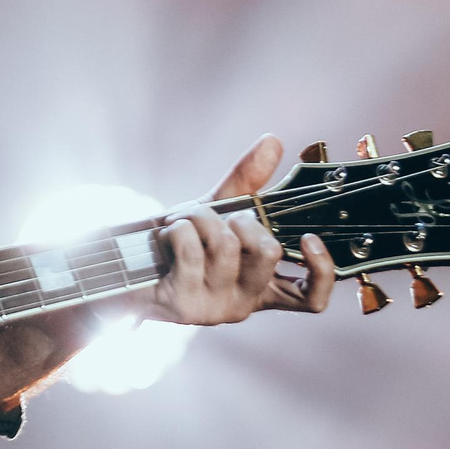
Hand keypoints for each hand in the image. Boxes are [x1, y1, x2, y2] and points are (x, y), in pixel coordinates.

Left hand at [143, 134, 335, 324]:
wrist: (128, 271)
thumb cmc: (181, 244)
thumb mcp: (219, 212)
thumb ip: (249, 181)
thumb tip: (273, 141)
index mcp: (264, 287)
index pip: (312, 299)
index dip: (321, 270)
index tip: (308, 239)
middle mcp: (245, 302)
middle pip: (267, 253)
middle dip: (241, 218)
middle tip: (219, 219)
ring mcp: (216, 307)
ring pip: (225, 243)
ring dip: (200, 217)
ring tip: (183, 221)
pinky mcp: (185, 304)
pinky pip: (190, 247)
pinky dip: (178, 226)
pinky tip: (168, 233)